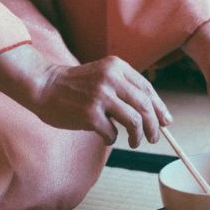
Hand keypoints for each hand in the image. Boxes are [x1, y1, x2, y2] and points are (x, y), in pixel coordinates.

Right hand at [0, 45, 170, 148]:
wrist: (43, 86)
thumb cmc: (75, 85)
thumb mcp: (103, 75)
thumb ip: (124, 88)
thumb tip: (155, 113)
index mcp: (117, 66)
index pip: (147, 89)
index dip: (160, 107)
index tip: (166, 121)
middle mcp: (111, 78)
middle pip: (145, 106)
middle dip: (155, 126)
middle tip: (155, 138)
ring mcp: (100, 96)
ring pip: (134, 121)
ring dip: (139, 136)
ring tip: (136, 143)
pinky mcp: (89, 113)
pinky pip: (112, 133)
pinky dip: (113, 138)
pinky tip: (107, 136)